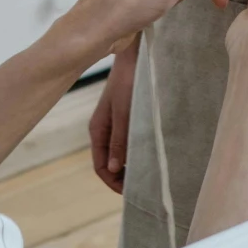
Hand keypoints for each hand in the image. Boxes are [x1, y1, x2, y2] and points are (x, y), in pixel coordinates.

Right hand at [89, 42, 138, 192]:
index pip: (101, 166)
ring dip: (131, 165)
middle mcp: (103, 129)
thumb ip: (120, 140)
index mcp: (98, 130)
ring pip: (120, 153)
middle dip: (123, 178)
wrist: (136, 55)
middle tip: (144, 188)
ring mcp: (114, 123)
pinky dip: (136, 151)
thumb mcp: (126, 113)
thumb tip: (114, 169)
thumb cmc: (130, 81)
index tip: (132, 193)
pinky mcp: (125, 117)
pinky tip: (150, 153)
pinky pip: (128, 141)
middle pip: (109, 163)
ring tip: (149, 173)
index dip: (113, 183)